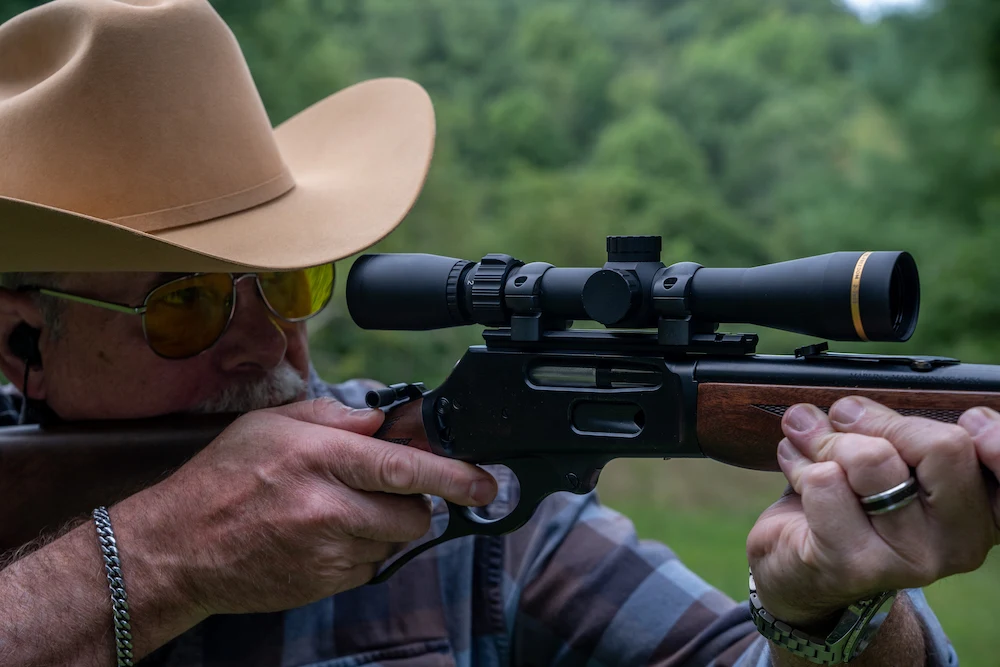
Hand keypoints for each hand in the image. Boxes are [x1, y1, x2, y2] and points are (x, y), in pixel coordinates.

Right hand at [113, 397, 497, 618]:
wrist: (178, 551)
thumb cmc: (221, 481)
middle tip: (381, 488)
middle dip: (413, 501)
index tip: (484, 481)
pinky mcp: (323, 584)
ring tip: (336, 510)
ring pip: (393, 540)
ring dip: (382, 525)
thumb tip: (383, 420)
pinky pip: (369, 566)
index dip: (453, 475)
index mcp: (317, 457)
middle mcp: (326, 507)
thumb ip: (333, 417)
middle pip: (412, 513)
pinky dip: (358, 551)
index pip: (403, 468)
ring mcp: (326, 552)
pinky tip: (320, 536)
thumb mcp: (269, 425)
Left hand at [747, 396, 997, 627]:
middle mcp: (961, 540)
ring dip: (826, 439)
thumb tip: (851, 408)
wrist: (803, 568)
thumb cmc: (853, 502)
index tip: (971, 420)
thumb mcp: (891, 461)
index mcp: (983, 508)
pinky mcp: (855, 565)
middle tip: (843, 418)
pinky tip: (798, 472)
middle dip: (877, 420)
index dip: (998, 440)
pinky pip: (825, 483)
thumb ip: (898, 434)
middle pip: (943, 446)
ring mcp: (910, 557)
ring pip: (873, 460)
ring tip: (809, 442)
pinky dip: (800, 464)